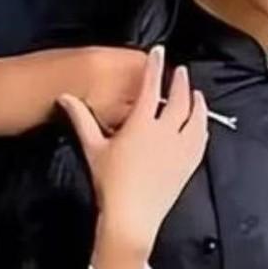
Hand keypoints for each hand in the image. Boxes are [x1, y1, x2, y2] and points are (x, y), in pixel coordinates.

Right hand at [58, 46, 208, 268]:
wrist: (132, 217)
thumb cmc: (110, 182)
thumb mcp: (93, 148)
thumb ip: (81, 119)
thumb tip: (65, 97)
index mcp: (142, 124)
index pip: (151, 88)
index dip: (156, 67)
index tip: (160, 52)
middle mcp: (166, 132)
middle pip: (179, 100)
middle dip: (180, 82)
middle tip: (180, 70)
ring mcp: (181, 148)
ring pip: (195, 117)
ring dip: (196, 101)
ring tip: (196, 93)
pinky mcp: (189, 164)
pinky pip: (201, 138)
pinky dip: (202, 125)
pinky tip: (201, 122)